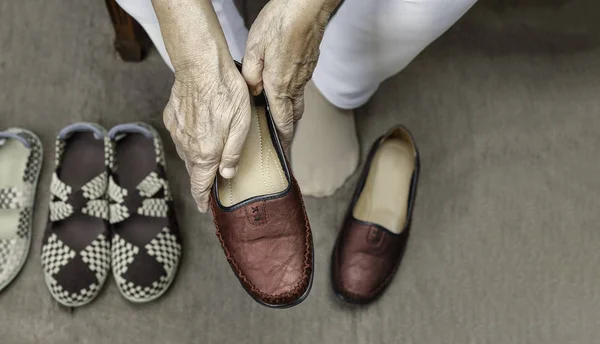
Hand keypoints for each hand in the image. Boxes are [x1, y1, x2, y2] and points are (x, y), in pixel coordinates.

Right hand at [163, 61, 251, 212]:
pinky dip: (190, 138)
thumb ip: (233, 154)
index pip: (200, 185)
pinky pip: (181, 135)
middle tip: (212, 180)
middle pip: (194, 170)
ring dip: (197, 156)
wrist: (201, 66)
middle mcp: (187, 146)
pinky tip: (200, 129)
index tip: (204, 208)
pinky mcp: (172, 117)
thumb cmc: (226, 93)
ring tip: (210, 152)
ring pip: (187, 152)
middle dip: (203, 178)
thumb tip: (227, 174)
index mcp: (205, 153)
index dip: (202, 200)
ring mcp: (177, 131)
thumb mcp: (241, 126)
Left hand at [243, 0, 338, 147]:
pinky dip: (292, 94)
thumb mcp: (254, 47)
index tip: (280, 153)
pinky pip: (300, 86)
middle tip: (279, 140)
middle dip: (287, 130)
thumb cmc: (281, 23)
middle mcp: (296, 84)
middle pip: (294, 116)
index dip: (282, 140)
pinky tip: (283, 87)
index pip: (283, 122)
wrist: (308, 6)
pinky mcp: (309, 64)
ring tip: (279, 118)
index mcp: (280, 85)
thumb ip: (251, 74)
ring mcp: (305, 74)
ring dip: (289, 112)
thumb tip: (252, 90)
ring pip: (297, 101)